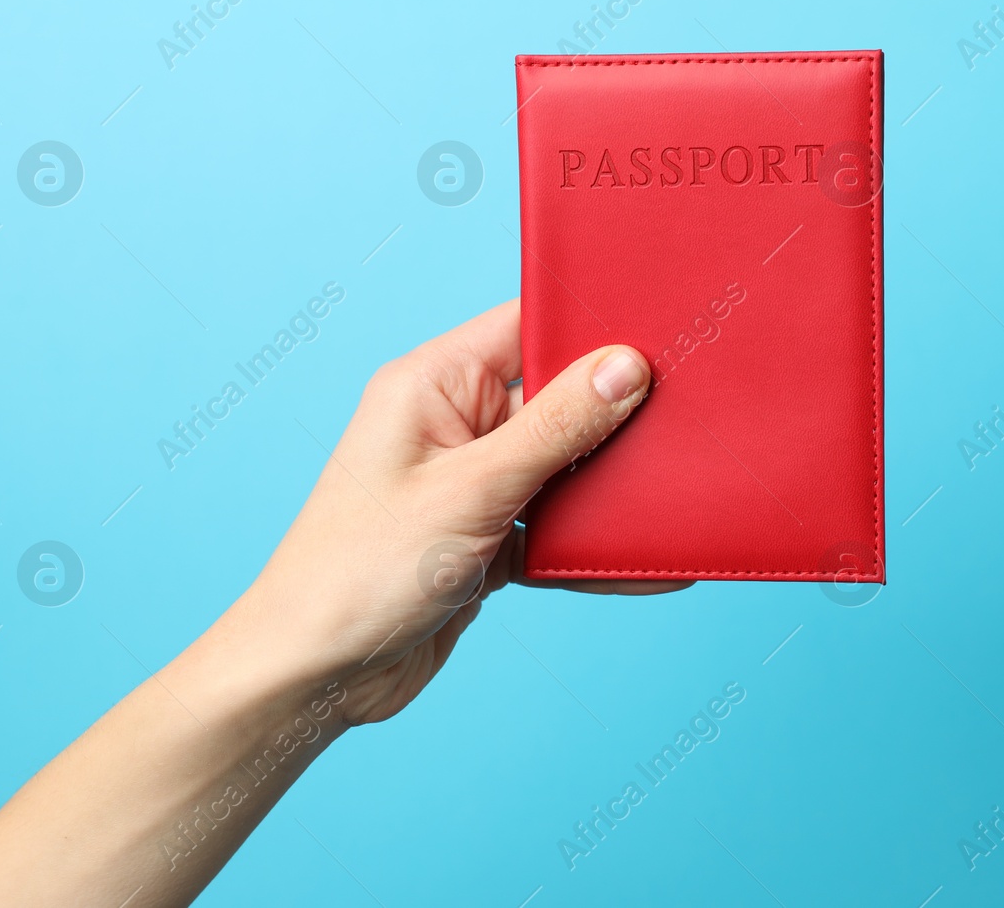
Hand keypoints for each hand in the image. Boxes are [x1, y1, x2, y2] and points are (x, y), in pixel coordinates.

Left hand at [233, 298, 686, 725]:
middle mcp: (452, 424)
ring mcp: (470, 482)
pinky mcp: (485, 537)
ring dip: (607, 485)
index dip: (591, 326)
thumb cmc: (360, 572)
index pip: (526, 326)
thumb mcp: (472, 491)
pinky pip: (554, 525)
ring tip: (677, 489)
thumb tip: (626, 367)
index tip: (663, 336)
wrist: (316, 677)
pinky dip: (591, 543)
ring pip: (562, 465)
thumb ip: (554, 428)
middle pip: (556, 397)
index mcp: (433, 383)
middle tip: (687, 418)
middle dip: (615, 414)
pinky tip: (642, 560)